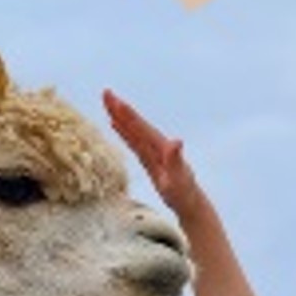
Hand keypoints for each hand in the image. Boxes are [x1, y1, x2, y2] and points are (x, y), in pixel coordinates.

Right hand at [103, 89, 201, 218]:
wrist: (190, 203)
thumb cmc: (185, 194)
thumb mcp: (179, 178)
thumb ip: (176, 160)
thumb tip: (177, 142)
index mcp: (163, 147)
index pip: (142, 128)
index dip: (129, 115)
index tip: (116, 101)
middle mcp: (158, 146)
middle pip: (136, 124)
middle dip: (121, 109)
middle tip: (106, 93)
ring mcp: (153, 151)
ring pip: (133, 130)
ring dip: (120, 116)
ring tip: (108, 102)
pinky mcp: (149, 159)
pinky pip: (134, 141)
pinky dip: (124, 131)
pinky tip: (116, 125)